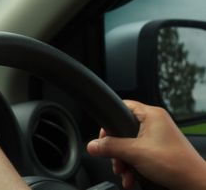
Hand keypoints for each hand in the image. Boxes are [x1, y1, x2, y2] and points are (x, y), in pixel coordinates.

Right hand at [87, 100, 205, 189]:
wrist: (196, 184)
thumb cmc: (175, 164)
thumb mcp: (135, 153)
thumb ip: (111, 147)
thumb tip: (92, 145)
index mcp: (151, 115)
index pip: (122, 107)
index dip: (109, 122)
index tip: (103, 139)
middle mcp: (155, 123)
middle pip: (123, 130)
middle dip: (116, 150)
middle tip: (116, 161)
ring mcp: (157, 137)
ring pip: (129, 145)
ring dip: (123, 161)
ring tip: (125, 173)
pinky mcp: (159, 151)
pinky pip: (138, 154)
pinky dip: (132, 166)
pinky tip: (131, 178)